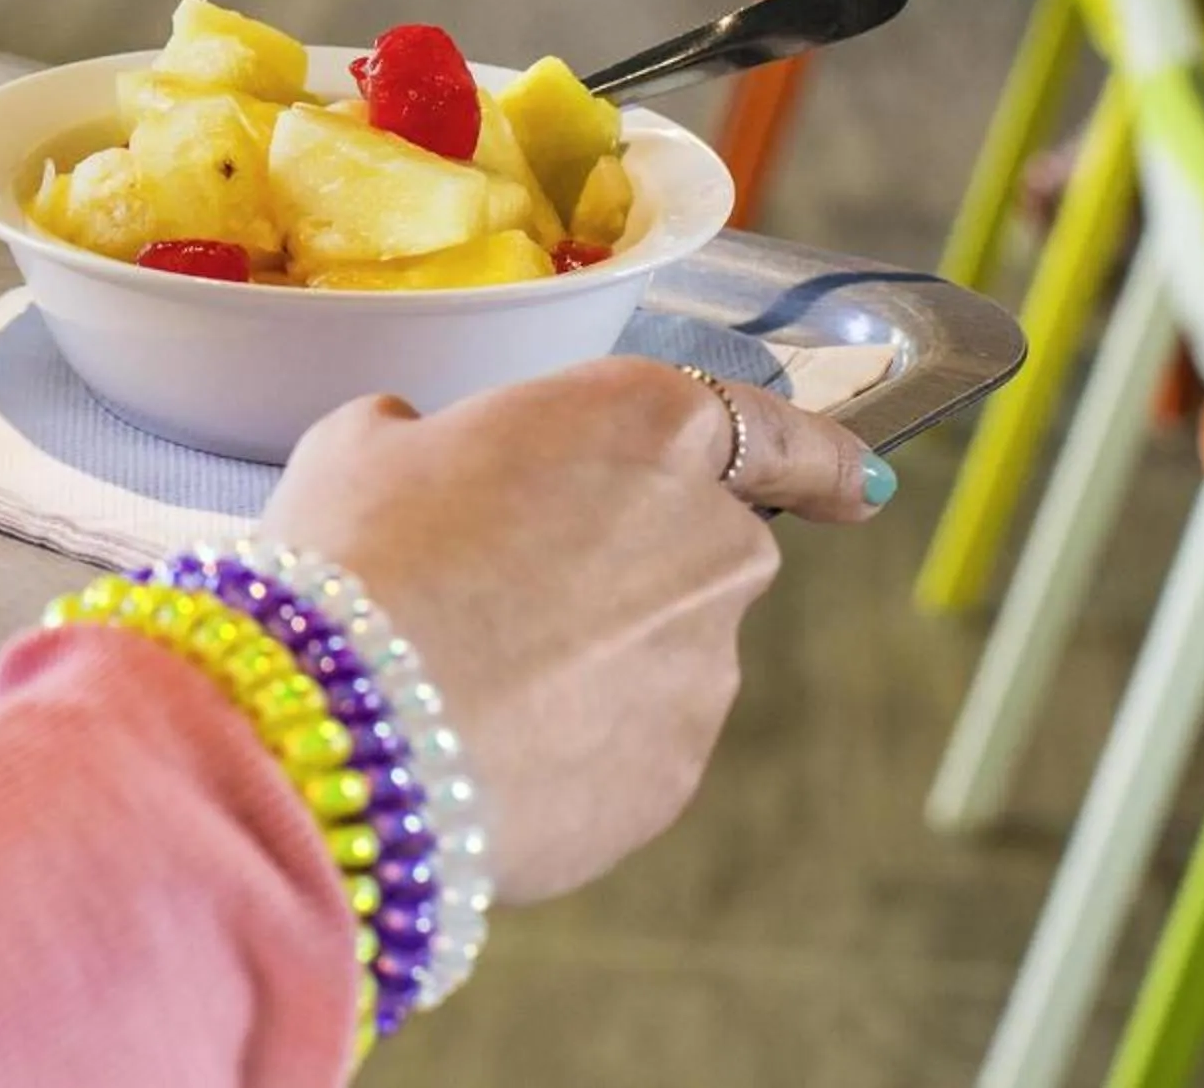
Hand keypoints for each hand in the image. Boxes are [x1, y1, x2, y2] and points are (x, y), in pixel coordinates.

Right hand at [261, 358, 884, 905]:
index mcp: (650, 426)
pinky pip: (630, 746)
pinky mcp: (675, 776)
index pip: (788, 436)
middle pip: (705, 548)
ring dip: (591, 662)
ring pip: (661, 656)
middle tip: (508, 586)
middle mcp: (711, 540)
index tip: (857, 486)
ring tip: (464, 675)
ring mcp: (705, 669)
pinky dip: (573, 745)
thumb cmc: (360, 552)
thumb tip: (416, 448)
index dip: (822, 461)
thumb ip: (431, 438)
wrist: (347, 726)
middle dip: (632, 568)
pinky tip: (479, 741)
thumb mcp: (367, 448)